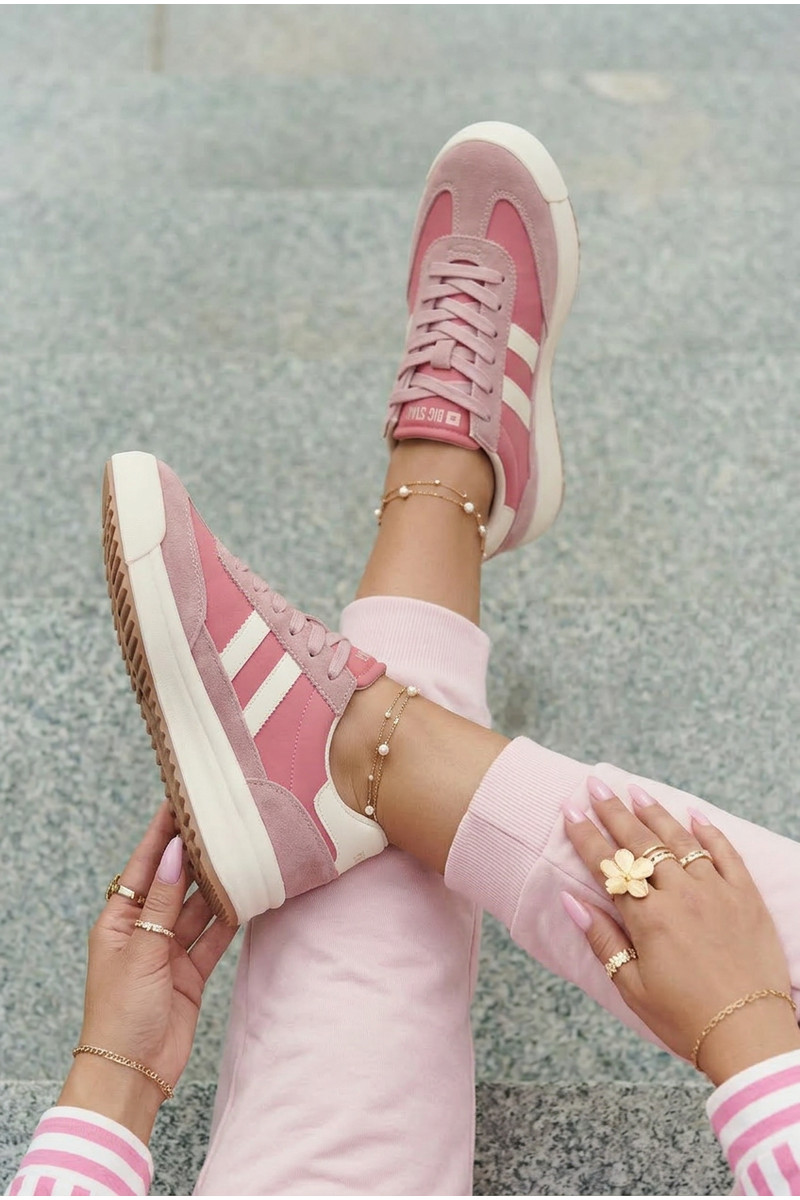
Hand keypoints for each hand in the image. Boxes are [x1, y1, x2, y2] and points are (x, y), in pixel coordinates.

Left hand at [59, 801, 236, 1142]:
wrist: (132, 1073)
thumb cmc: (121, 1013)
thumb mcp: (141, 951)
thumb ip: (163, 903)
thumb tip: (174, 853)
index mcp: (118, 921)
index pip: (142, 867)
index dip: (160, 835)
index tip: (177, 800)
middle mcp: (144, 931)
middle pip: (173, 883)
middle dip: (194, 855)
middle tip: (220, 820)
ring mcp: (169, 952)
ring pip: (198, 908)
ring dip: (217, 885)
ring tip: (241, 850)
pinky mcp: (191, 973)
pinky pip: (213, 937)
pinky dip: (229, 918)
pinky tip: (247, 895)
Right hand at [562, 783, 799, 1084]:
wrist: (749, 1036)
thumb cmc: (685, 1019)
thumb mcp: (632, 987)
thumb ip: (602, 939)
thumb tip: (570, 901)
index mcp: (648, 918)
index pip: (609, 865)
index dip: (586, 835)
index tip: (570, 809)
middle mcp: (681, 895)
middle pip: (640, 842)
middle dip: (614, 811)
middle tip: (596, 784)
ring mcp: (716, 892)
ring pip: (680, 840)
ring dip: (654, 812)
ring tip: (635, 790)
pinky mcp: (746, 897)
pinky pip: (725, 853)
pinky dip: (709, 832)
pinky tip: (694, 814)